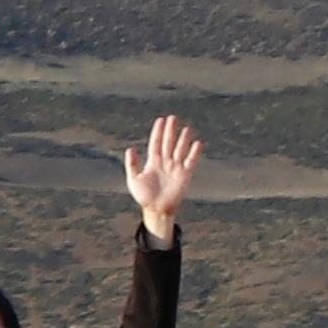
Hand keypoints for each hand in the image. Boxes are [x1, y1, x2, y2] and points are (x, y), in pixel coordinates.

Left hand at [123, 112, 203, 244]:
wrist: (156, 210)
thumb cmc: (144, 197)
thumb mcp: (133, 179)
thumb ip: (132, 164)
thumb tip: (130, 148)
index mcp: (153, 162)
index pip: (156, 143)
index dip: (158, 132)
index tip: (161, 120)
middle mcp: (165, 163)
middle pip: (169, 143)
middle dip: (171, 131)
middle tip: (173, 117)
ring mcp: (176, 168)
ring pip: (180, 150)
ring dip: (183, 139)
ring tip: (186, 128)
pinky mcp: (185, 176)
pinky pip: (191, 162)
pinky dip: (194, 153)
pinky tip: (197, 143)